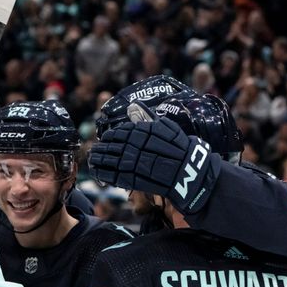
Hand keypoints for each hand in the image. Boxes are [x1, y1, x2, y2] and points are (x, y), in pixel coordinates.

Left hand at [89, 118, 221, 213]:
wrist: (193, 172)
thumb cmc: (183, 150)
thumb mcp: (170, 129)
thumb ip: (152, 120)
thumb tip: (136, 106)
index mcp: (147, 132)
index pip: (123, 132)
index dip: (113, 135)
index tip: (107, 138)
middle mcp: (140, 146)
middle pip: (115, 145)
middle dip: (103, 148)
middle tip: (95, 150)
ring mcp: (137, 163)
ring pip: (113, 160)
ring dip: (100, 160)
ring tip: (93, 160)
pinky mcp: (137, 180)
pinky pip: (116, 176)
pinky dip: (105, 174)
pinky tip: (98, 173)